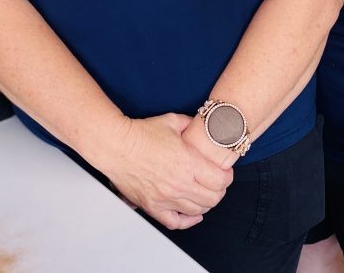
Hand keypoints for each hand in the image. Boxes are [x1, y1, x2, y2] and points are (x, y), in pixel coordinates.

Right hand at [100, 114, 233, 229]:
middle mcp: (179, 183)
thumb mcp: (172, 121)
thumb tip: (205, 125)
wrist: (116, 146)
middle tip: (218, 182)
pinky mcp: (153, 206)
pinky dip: (188, 221)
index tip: (225, 172)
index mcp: (187, 162)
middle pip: (213, 198)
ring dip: (206, 203)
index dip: (227, 176)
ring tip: (205, 194)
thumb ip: (192, 124)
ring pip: (198, 210)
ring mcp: (166, 198)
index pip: (220, 180)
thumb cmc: (141, 133)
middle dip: (220, 190)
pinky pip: (176, 222)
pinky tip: (194, 214)